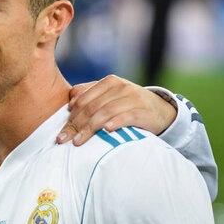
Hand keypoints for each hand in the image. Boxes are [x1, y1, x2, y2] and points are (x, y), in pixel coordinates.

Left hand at [57, 75, 176, 145]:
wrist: (161, 111)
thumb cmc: (128, 105)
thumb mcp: (110, 96)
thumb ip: (90, 94)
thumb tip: (70, 102)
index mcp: (108, 82)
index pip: (83, 100)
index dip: (70, 116)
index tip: (61, 132)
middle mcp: (120, 87)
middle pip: (92, 107)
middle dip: (75, 125)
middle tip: (64, 139)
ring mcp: (133, 98)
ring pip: (105, 112)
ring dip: (89, 128)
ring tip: (78, 141)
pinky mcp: (143, 111)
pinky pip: (127, 116)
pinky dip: (116, 122)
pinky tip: (106, 130)